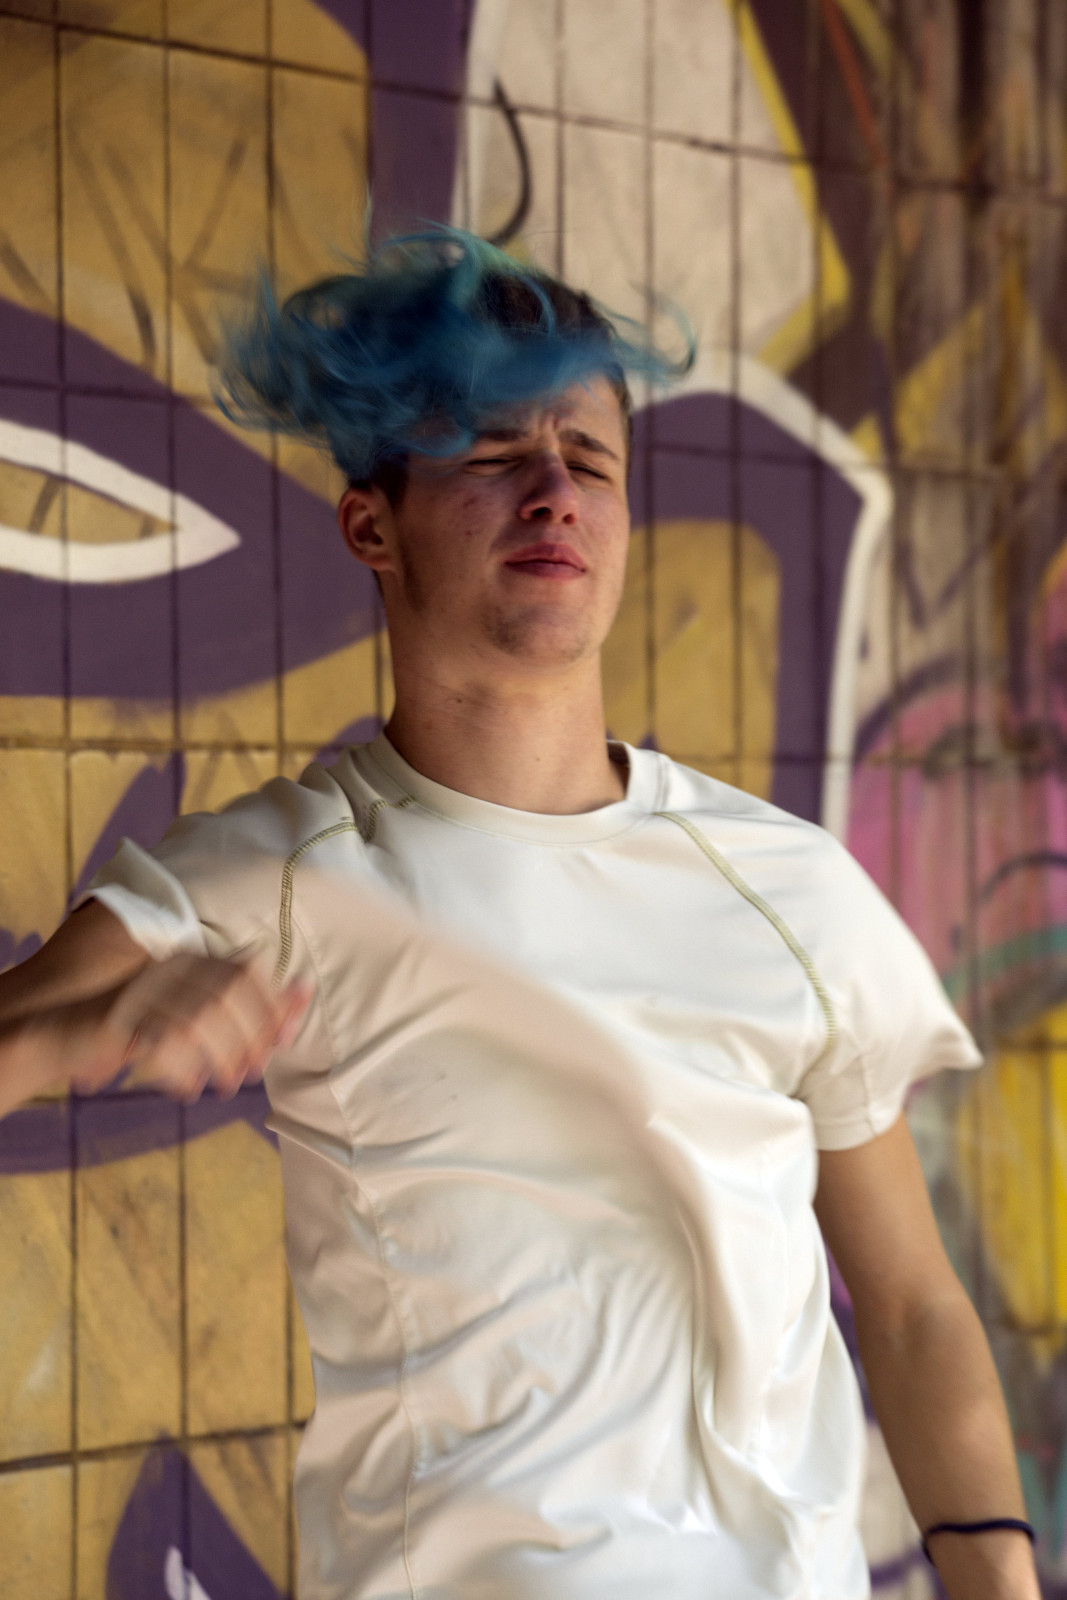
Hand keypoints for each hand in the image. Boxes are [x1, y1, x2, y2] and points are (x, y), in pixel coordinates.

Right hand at [64, 952, 311, 1102]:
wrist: (62, 1033)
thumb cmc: (138, 1030)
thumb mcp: (192, 1017)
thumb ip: (241, 1014)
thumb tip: (296, 1015)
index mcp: (191, 960)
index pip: (247, 971)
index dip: (274, 1004)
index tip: (286, 1040)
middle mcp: (170, 967)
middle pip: (229, 993)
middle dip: (251, 1035)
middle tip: (252, 1072)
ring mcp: (143, 989)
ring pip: (201, 1018)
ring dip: (221, 1057)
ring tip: (224, 1085)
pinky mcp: (118, 1018)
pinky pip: (162, 1041)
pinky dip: (182, 1069)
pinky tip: (188, 1088)